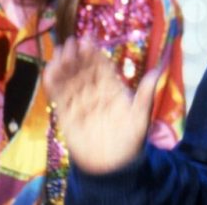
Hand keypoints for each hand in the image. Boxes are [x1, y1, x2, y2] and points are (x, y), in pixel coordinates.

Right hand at [43, 36, 158, 173]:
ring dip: (64, 66)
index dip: (94, 55)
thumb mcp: (140, 118)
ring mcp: (80, 103)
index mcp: (113, 90)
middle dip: (77, 57)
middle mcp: (95, 93)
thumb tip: (156, 71)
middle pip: (84, 71)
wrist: (112, 166)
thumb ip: (145, 95)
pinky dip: (54, 84)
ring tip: (60, 52)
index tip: (88, 40)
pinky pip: (59, 97)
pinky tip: (49, 70)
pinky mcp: (67, 115)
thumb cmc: (130, 141)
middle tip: (71, 42)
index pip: (102, 68)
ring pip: (71, 81)